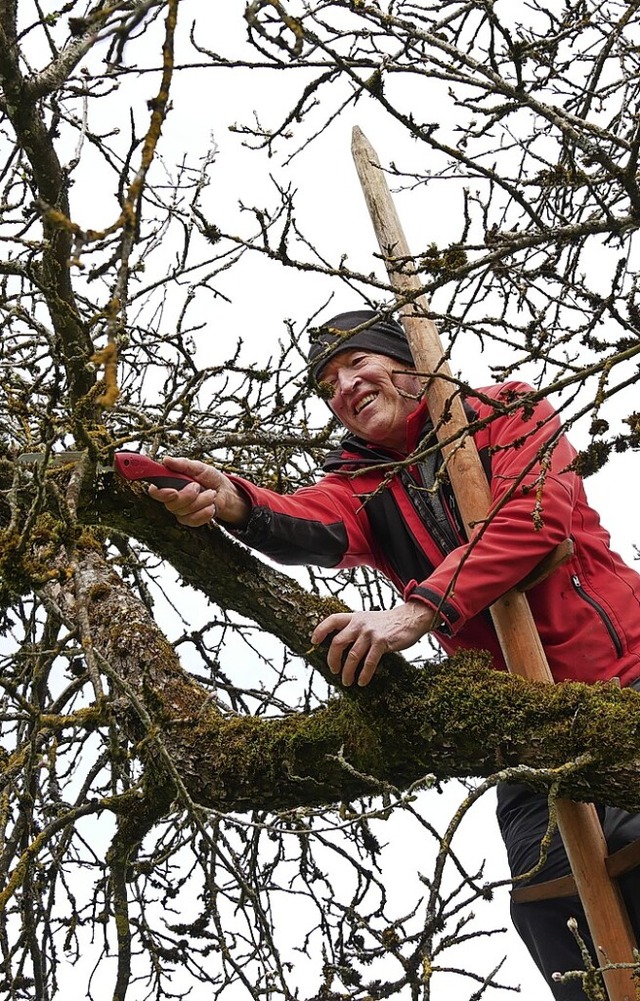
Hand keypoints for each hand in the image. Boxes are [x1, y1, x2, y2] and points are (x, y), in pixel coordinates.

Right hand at [148, 457, 250, 527]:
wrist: (225, 492)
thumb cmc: (210, 478)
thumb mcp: (198, 467)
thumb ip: (183, 464)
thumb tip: (166, 460)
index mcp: (170, 484)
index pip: (155, 491)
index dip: (161, 493)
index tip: (173, 491)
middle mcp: (172, 499)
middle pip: (171, 504)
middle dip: (188, 495)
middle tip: (198, 486)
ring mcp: (181, 511)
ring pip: (185, 512)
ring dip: (202, 501)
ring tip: (210, 493)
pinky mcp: (190, 520)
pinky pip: (194, 520)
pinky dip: (206, 512)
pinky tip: (211, 506)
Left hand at [310, 601, 436, 687]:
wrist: (410, 618)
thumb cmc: (388, 622)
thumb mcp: (368, 620)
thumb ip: (355, 629)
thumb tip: (341, 646)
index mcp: (354, 617)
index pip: (332, 620)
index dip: (320, 630)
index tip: (313, 642)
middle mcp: (359, 624)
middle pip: (337, 642)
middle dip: (332, 659)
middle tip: (334, 670)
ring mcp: (370, 633)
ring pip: (352, 655)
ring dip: (347, 671)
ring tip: (347, 681)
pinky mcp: (382, 642)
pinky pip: (369, 662)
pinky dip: (364, 674)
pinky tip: (362, 681)